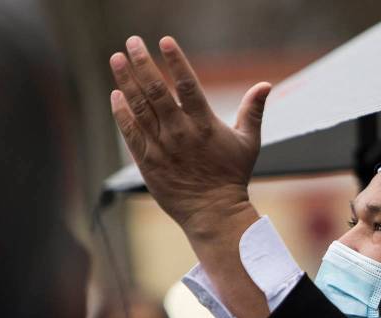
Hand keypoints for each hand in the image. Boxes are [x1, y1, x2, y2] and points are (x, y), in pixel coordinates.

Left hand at [109, 36, 270, 240]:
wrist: (213, 213)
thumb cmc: (232, 176)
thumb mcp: (248, 143)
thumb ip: (253, 111)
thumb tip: (265, 85)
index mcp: (205, 125)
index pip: (187, 86)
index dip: (175, 61)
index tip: (165, 41)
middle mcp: (181, 133)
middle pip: (156, 91)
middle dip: (142, 63)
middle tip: (132, 42)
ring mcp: (162, 147)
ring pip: (139, 108)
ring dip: (126, 81)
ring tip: (116, 59)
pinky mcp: (148, 162)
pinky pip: (131, 133)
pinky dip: (122, 113)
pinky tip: (115, 95)